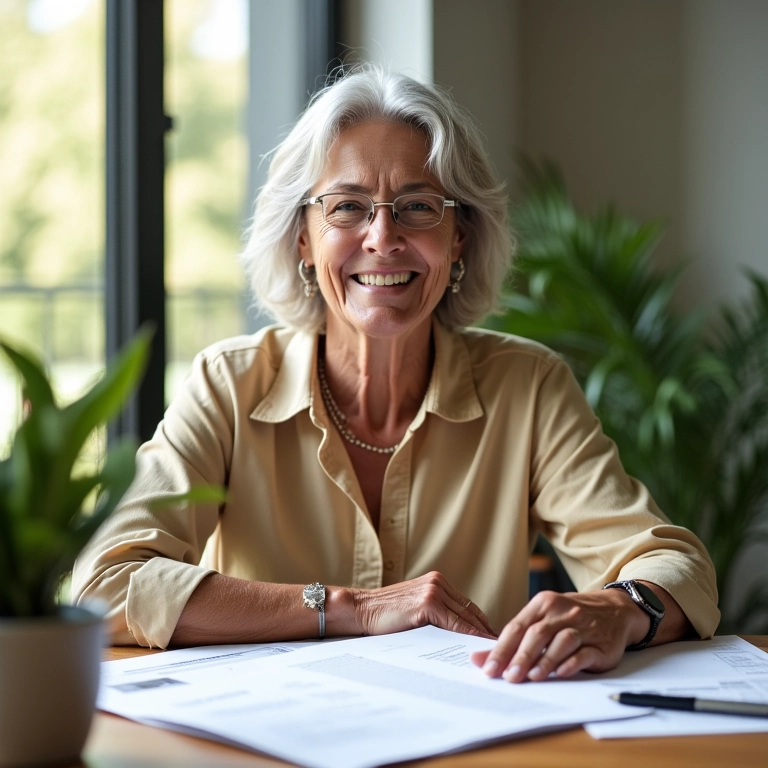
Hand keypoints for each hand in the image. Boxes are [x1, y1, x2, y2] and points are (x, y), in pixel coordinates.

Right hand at [351, 571, 496, 638]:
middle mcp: (438, 582)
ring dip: (480, 636)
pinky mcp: (428, 603)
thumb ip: (436, 614)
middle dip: (485, 631)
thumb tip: (460, 634)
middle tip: (500, 648)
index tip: (493, 639)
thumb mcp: (415, 609)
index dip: (481, 623)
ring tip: (493, 652)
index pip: (466, 605)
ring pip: (465, 618)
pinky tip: (476, 649)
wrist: (361, 609)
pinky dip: (467, 637)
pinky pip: (455, 624)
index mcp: (436, 581)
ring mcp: (433, 591)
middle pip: (470, 611)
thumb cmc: (384, 615)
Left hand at [470, 589, 648, 681]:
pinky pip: (585, 653)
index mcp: (543, 604)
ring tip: (533, 677)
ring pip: (561, 641)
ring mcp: (583, 626)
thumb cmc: (569, 617)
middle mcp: (562, 612)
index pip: (517, 627)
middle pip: (537, 633)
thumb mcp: (542, 620)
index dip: (502, 648)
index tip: (489, 669)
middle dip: (521, 656)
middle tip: (509, 677)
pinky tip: (561, 673)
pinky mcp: (601, 644)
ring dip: (546, 660)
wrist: (614, 610)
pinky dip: (572, 663)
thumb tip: (479, 659)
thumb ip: (512, 640)